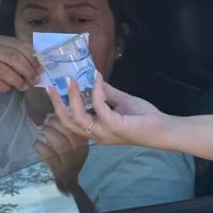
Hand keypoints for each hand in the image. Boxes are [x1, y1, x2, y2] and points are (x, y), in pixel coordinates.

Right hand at [0, 35, 40, 95]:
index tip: (40, 69)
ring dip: (18, 81)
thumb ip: (20, 56)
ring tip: (24, 86)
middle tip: (35, 80)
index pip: (21, 46)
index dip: (33, 58)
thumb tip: (40, 66)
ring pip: (5, 72)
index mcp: (0, 40)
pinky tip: (8, 88)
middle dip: (28, 70)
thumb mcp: (4, 54)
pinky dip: (6, 87)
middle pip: (14, 58)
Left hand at [33, 113, 88, 191]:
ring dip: (48, 133)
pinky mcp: (58, 171)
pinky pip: (49, 157)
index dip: (66, 117)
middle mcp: (79, 153)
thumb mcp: (75, 144)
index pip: (78, 127)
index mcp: (84, 144)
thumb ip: (68, 130)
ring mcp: (70, 163)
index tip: (54, 111)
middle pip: (69, 134)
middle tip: (46, 120)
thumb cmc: (70, 158)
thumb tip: (52, 113)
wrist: (69, 182)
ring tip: (41, 129)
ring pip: (60, 144)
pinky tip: (36, 143)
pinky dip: (41, 148)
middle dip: (55, 124)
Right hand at [46, 72, 166, 147]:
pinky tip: (98, 78)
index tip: (54, 89)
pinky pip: (99, 106)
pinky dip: (97, 91)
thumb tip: (92, 78)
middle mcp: (96, 134)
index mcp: (96, 130)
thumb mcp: (119, 101)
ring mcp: (103, 132)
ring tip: (71, 80)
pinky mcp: (113, 126)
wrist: (161, 127)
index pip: (72, 121)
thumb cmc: (142, 116)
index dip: (61, 106)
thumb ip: (105, 93)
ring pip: (78, 116)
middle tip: (50, 86)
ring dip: (73, 97)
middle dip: (57, 104)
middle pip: (68, 122)